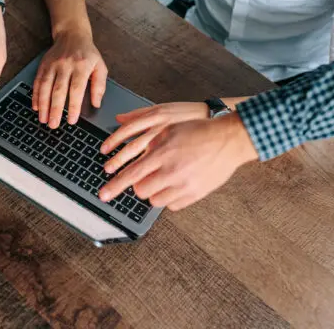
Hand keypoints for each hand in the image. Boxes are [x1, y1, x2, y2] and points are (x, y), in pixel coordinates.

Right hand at [33, 30, 107, 128]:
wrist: (72, 35)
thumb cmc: (88, 54)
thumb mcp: (100, 66)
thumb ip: (99, 86)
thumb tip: (96, 104)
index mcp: (81, 66)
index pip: (76, 89)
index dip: (73, 106)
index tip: (71, 120)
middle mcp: (65, 65)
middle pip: (58, 90)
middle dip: (55, 109)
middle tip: (53, 124)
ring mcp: (52, 65)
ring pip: (45, 87)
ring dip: (43, 105)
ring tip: (43, 119)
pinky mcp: (44, 65)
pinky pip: (38, 81)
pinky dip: (36, 95)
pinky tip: (36, 106)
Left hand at [99, 112, 258, 210]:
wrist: (229, 140)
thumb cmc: (199, 131)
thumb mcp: (169, 127)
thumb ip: (147, 136)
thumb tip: (125, 132)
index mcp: (163, 153)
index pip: (131, 174)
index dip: (115, 186)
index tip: (103, 195)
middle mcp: (172, 171)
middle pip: (141, 191)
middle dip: (139, 186)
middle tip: (146, 177)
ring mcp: (185, 185)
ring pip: (156, 200)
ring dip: (154, 191)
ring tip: (163, 179)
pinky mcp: (195, 194)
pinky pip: (172, 205)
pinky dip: (170, 197)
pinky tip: (175, 184)